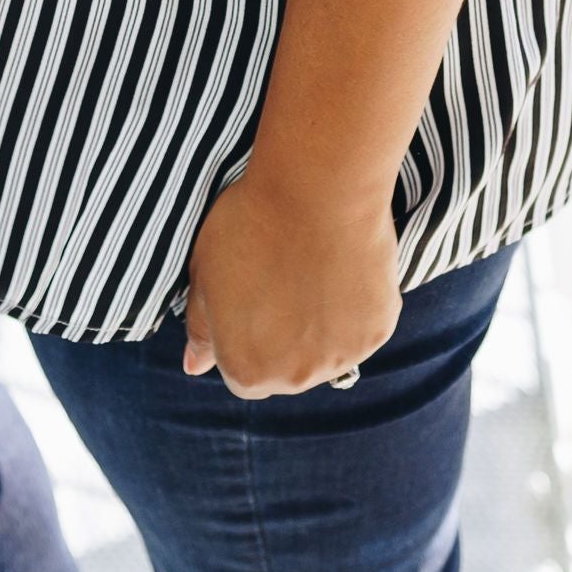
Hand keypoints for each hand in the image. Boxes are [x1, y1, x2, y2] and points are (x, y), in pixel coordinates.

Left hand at [182, 169, 402, 397]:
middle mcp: (295, 378)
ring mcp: (341, 358)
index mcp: (246, 370)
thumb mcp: (204, 276)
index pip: (242, 370)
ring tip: (316, 272)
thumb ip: (201, 330)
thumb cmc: (252, 227)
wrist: (316, 192)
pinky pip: (362, 329)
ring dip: (321, 326)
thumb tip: (193, 367)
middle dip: (284, 335)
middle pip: (287, 369)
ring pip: (327, 351)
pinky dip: (354, 307)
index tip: (254, 294)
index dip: (246, 332)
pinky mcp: (378, 331)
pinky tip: (343, 268)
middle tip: (286, 280)